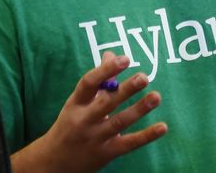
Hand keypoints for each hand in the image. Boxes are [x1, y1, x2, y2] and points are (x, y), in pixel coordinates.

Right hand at [11, 52, 166, 172]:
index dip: (106, 70)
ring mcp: (95, 138)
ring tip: (156, 97)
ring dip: (139, 109)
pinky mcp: (106, 153)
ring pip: (119, 122)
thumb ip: (98, 80)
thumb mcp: (77, 103)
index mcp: (75, 104)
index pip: (89, 83)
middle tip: (144, 77)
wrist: (52, 164)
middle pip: (106, 103)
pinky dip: (146, 136)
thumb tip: (111, 54)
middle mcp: (84, 120)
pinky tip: (163, 126)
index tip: (124, 59)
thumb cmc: (70, 125)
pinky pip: (129, 143)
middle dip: (126, 90)